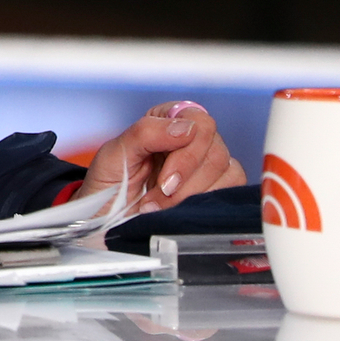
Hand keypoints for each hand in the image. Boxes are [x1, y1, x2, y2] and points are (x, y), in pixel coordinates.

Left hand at [82, 101, 244, 217]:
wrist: (106, 219)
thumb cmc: (108, 183)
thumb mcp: (115, 154)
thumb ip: (146, 133)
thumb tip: (187, 128)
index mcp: (167, 121)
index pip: (200, 122)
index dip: (188, 154)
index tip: (165, 181)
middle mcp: (191, 140)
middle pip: (216, 150)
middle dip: (186, 181)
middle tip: (158, 197)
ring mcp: (206, 165)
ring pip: (228, 172)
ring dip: (193, 196)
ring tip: (161, 207)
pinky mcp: (216, 189)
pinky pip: (233, 190)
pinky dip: (208, 204)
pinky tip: (183, 211)